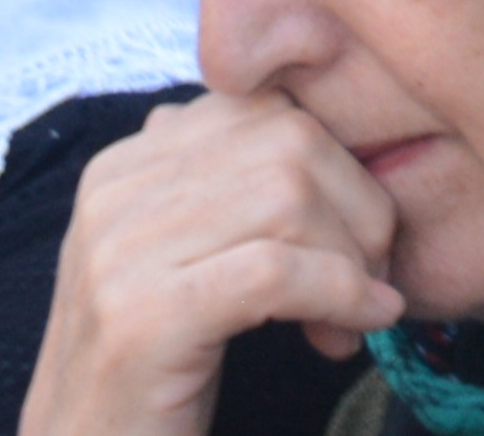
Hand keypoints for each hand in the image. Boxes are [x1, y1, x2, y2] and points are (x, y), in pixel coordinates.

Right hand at [22, 90, 409, 435]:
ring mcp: (121, 251)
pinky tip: (353, 330)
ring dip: (350, 262)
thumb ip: (223, 196)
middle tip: (370, 282)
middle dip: (357, 212)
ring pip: (289, 198)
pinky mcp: (146, 316)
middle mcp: (114, 191)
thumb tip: (320, 142)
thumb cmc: (149, 375)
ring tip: (351, 320)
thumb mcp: (179, 265)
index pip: (265, 108)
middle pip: (288, 143)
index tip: (357, 241)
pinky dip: (338, 295)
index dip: (338, 169)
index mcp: (123, 166)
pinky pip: (275, 272)